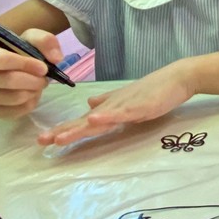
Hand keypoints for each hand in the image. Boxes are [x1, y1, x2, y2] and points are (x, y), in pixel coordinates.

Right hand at [0, 29, 61, 118]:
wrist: (6, 69)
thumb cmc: (18, 52)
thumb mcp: (31, 39)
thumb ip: (45, 41)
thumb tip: (56, 58)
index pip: (1, 60)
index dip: (25, 64)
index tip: (43, 67)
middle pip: (9, 81)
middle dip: (34, 80)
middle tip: (44, 78)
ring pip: (15, 98)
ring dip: (33, 92)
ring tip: (38, 85)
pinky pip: (16, 112)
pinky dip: (30, 104)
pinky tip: (32, 94)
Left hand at [37, 59, 196, 145]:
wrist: (178, 77)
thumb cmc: (155, 90)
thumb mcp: (127, 99)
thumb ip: (108, 103)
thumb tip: (88, 106)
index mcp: (110, 107)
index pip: (83, 121)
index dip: (64, 129)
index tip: (43, 139)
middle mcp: (113, 106)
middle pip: (85, 122)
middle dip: (63, 131)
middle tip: (41, 141)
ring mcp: (125, 105)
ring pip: (98, 119)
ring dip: (78, 127)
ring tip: (59, 138)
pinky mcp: (140, 106)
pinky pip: (121, 113)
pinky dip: (107, 116)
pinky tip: (93, 119)